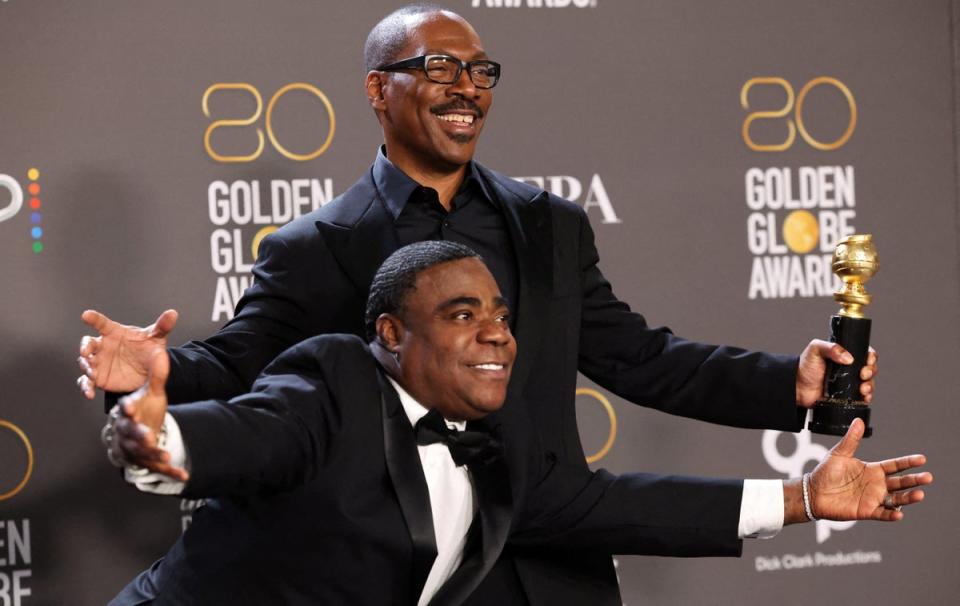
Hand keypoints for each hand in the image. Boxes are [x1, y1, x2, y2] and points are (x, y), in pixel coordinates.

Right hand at [77, 309, 177, 398]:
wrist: (147, 371)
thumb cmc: (147, 348)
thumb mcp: (156, 338)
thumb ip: (162, 326)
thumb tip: (173, 313)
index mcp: (113, 333)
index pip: (102, 324)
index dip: (94, 319)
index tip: (86, 315)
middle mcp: (102, 346)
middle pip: (88, 344)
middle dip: (85, 347)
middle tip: (86, 352)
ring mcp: (98, 362)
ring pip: (86, 363)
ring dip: (86, 367)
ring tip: (91, 373)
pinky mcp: (98, 377)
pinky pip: (88, 382)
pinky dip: (86, 387)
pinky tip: (90, 393)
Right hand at [111, 350, 187, 480]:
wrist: (135, 433)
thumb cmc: (142, 410)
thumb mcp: (152, 393)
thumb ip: (158, 377)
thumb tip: (162, 353)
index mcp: (129, 412)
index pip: (125, 409)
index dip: (127, 408)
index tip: (128, 406)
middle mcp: (128, 430)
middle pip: (130, 432)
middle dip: (137, 434)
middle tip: (146, 435)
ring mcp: (136, 447)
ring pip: (141, 452)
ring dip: (152, 454)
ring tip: (165, 456)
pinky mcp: (146, 461)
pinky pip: (158, 468)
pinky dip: (170, 472)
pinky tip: (185, 476)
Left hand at [795, 339, 876, 407]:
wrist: (797, 388)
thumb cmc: (804, 368)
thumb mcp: (815, 350)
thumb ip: (831, 348)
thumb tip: (848, 357)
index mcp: (844, 355)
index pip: (865, 353)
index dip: (870, 356)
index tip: (868, 360)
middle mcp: (850, 369)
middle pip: (870, 368)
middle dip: (871, 371)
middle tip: (863, 374)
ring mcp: (850, 383)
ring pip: (869, 383)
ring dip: (870, 385)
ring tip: (862, 388)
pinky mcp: (848, 396)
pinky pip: (863, 397)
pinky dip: (867, 397)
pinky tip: (864, 396)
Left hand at [798, 419, 930, 522]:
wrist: (812, 492)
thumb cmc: (825, 472)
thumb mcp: (839, 454)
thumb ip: (851, 440)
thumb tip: (859, 420)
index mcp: (872, 470)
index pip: (895, 466)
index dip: (908, 462)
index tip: (922, 459)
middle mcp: (876, 484)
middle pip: (900, 482)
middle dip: (914, 480)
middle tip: (928, 477)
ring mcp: (873, 498)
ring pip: (896, 499)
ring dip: (908, 498)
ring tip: (920, 494)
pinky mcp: (866, 511)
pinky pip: (882, 514)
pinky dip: (891, 515)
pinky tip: (899, 514)